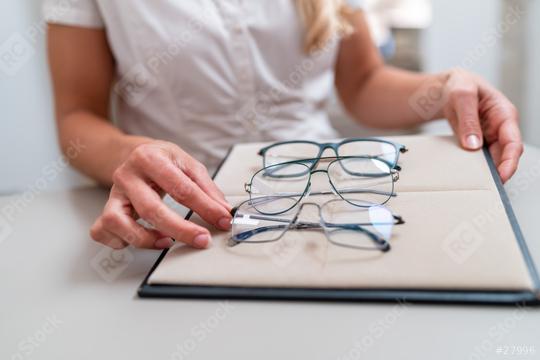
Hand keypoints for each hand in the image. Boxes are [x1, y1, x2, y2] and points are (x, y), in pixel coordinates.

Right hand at [90, 141, 231, 249]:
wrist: (135, 154)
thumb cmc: (162, 161)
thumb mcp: (187, 164)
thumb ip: (207, 188)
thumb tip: (224, 211)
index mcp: (149, 158)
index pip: (181, 188)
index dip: (206, 208)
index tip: (223, 220)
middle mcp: (127, 175)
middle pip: (151, 209)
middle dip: (181, 229)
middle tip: (202, 239)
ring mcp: (114, 194)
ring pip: (119, 222)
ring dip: (145, 239)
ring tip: (167, 241)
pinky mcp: (105, 208)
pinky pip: (102, 231)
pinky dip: (119, 241)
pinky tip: (139, 239)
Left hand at [441, 68, 522, 182]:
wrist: (448, 87)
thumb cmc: (459, 85)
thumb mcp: (461, 96)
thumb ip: (468, 119)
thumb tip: (473, 145)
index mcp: (504, 114)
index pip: (513, 142)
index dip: (510, 161)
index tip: (501, 176)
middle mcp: (501, 127)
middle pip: (505, 155)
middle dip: (499, 172)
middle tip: (487, 187)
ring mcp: (490, 135)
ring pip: (494, 159)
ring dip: (487, 171)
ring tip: (477, 184)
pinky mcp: (479, 142)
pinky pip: (480, 158)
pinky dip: (476, 167)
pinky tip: (469, 176)